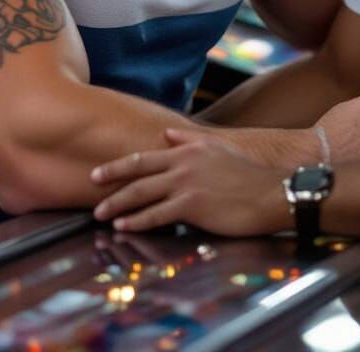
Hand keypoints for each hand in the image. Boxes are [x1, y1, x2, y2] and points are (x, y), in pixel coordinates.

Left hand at [92, 129, 290, 235]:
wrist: (270, 194)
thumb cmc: (247, 175)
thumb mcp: (218, 148)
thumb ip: (190, 139)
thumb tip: (168, 133)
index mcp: (188, 149)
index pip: (145, 156)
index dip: (119, 164)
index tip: (99, 171)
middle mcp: (183, 162)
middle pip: (137, 171)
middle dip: (111, 180)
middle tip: (90, 185)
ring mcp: (186, 183)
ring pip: (142, 193)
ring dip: (117, 204)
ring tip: (99, 213)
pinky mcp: (193, 205)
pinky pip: (157, 214)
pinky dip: (137, 221)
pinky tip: (123, 227)